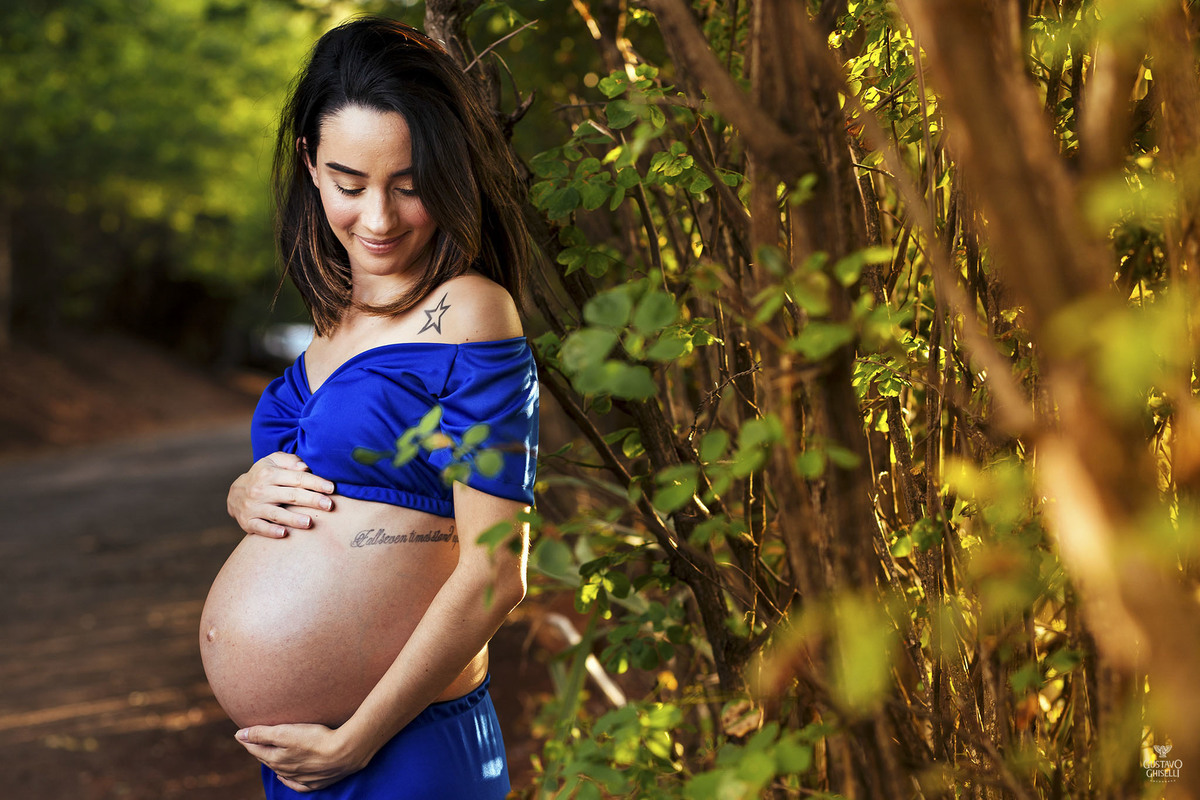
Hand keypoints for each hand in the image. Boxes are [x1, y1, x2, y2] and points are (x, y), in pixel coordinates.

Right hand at [227, 452, 334, 537]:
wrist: (234, 494)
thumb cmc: (263, 476)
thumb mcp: (272, 462)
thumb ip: (290, 461)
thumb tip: (305, 466)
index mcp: (269, 474)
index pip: (297, 478)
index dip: (315, 483)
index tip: (331, 488)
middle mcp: (261, 490)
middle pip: (291, 496)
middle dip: (311, 500)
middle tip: (329, 505)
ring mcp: (254, 507)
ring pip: (276, 514)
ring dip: (293, 519)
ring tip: (309, 522)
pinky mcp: (248, 522)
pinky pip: (260, 528)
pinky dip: (271, 531)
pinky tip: (284, 534)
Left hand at [236, 723, 368, 791]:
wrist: (344, 752)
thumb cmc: (315, 739)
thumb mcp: (285, 732)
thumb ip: (261, 734)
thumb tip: (238, 735)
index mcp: (276, 759)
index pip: (256, 749)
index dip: (248, 740)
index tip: (242, 732)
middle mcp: (285, 771)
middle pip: (267, 760)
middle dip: (260, 750)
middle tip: (254, 740)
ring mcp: (300, 778)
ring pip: (280, 771)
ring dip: (273, 762)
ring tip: (270, 754)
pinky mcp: (315, 782)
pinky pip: (296, 784)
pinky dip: (288, 780)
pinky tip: (285, 776)